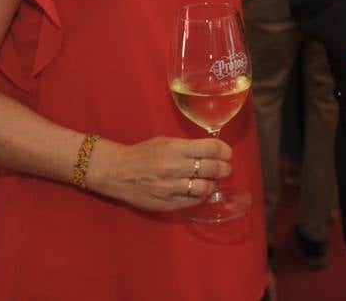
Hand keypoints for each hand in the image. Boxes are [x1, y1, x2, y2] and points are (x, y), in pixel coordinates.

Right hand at [89, 135, 232, 211]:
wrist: (118, 172)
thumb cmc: (143, 153)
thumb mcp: (166, 142)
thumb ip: (188, 147)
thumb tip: (212, 151)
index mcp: (176, 149)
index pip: (211, 148)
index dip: (224, 151)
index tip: (227, 153)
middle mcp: (176, 168)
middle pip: (212, 168)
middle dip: (224, 168)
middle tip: (225, 168)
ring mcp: (172, 188)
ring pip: (205, 188)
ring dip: (213, 184)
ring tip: (211, 181)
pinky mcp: (168, 204)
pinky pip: (193, 201)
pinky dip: (200, 196)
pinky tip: (199, 191)